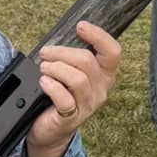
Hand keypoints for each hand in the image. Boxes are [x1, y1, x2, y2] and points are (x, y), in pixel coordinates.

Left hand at [26, 21, 120, 156]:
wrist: (49, 130)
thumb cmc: (58, 96)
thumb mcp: (69, 73)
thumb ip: (70, 57)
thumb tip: (58, 38)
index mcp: (103, 75)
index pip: (113, 52)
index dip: (99, 36)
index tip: (80, 26)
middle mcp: (100, 90)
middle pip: (87, 61)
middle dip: (62, 52)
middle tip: (46, 53)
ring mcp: (88, 105)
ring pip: (77, 79)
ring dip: (55, 68)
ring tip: (44, 68)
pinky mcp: (72, 118)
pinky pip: (65, 99)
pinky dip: (51, 87)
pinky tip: (43, 82)